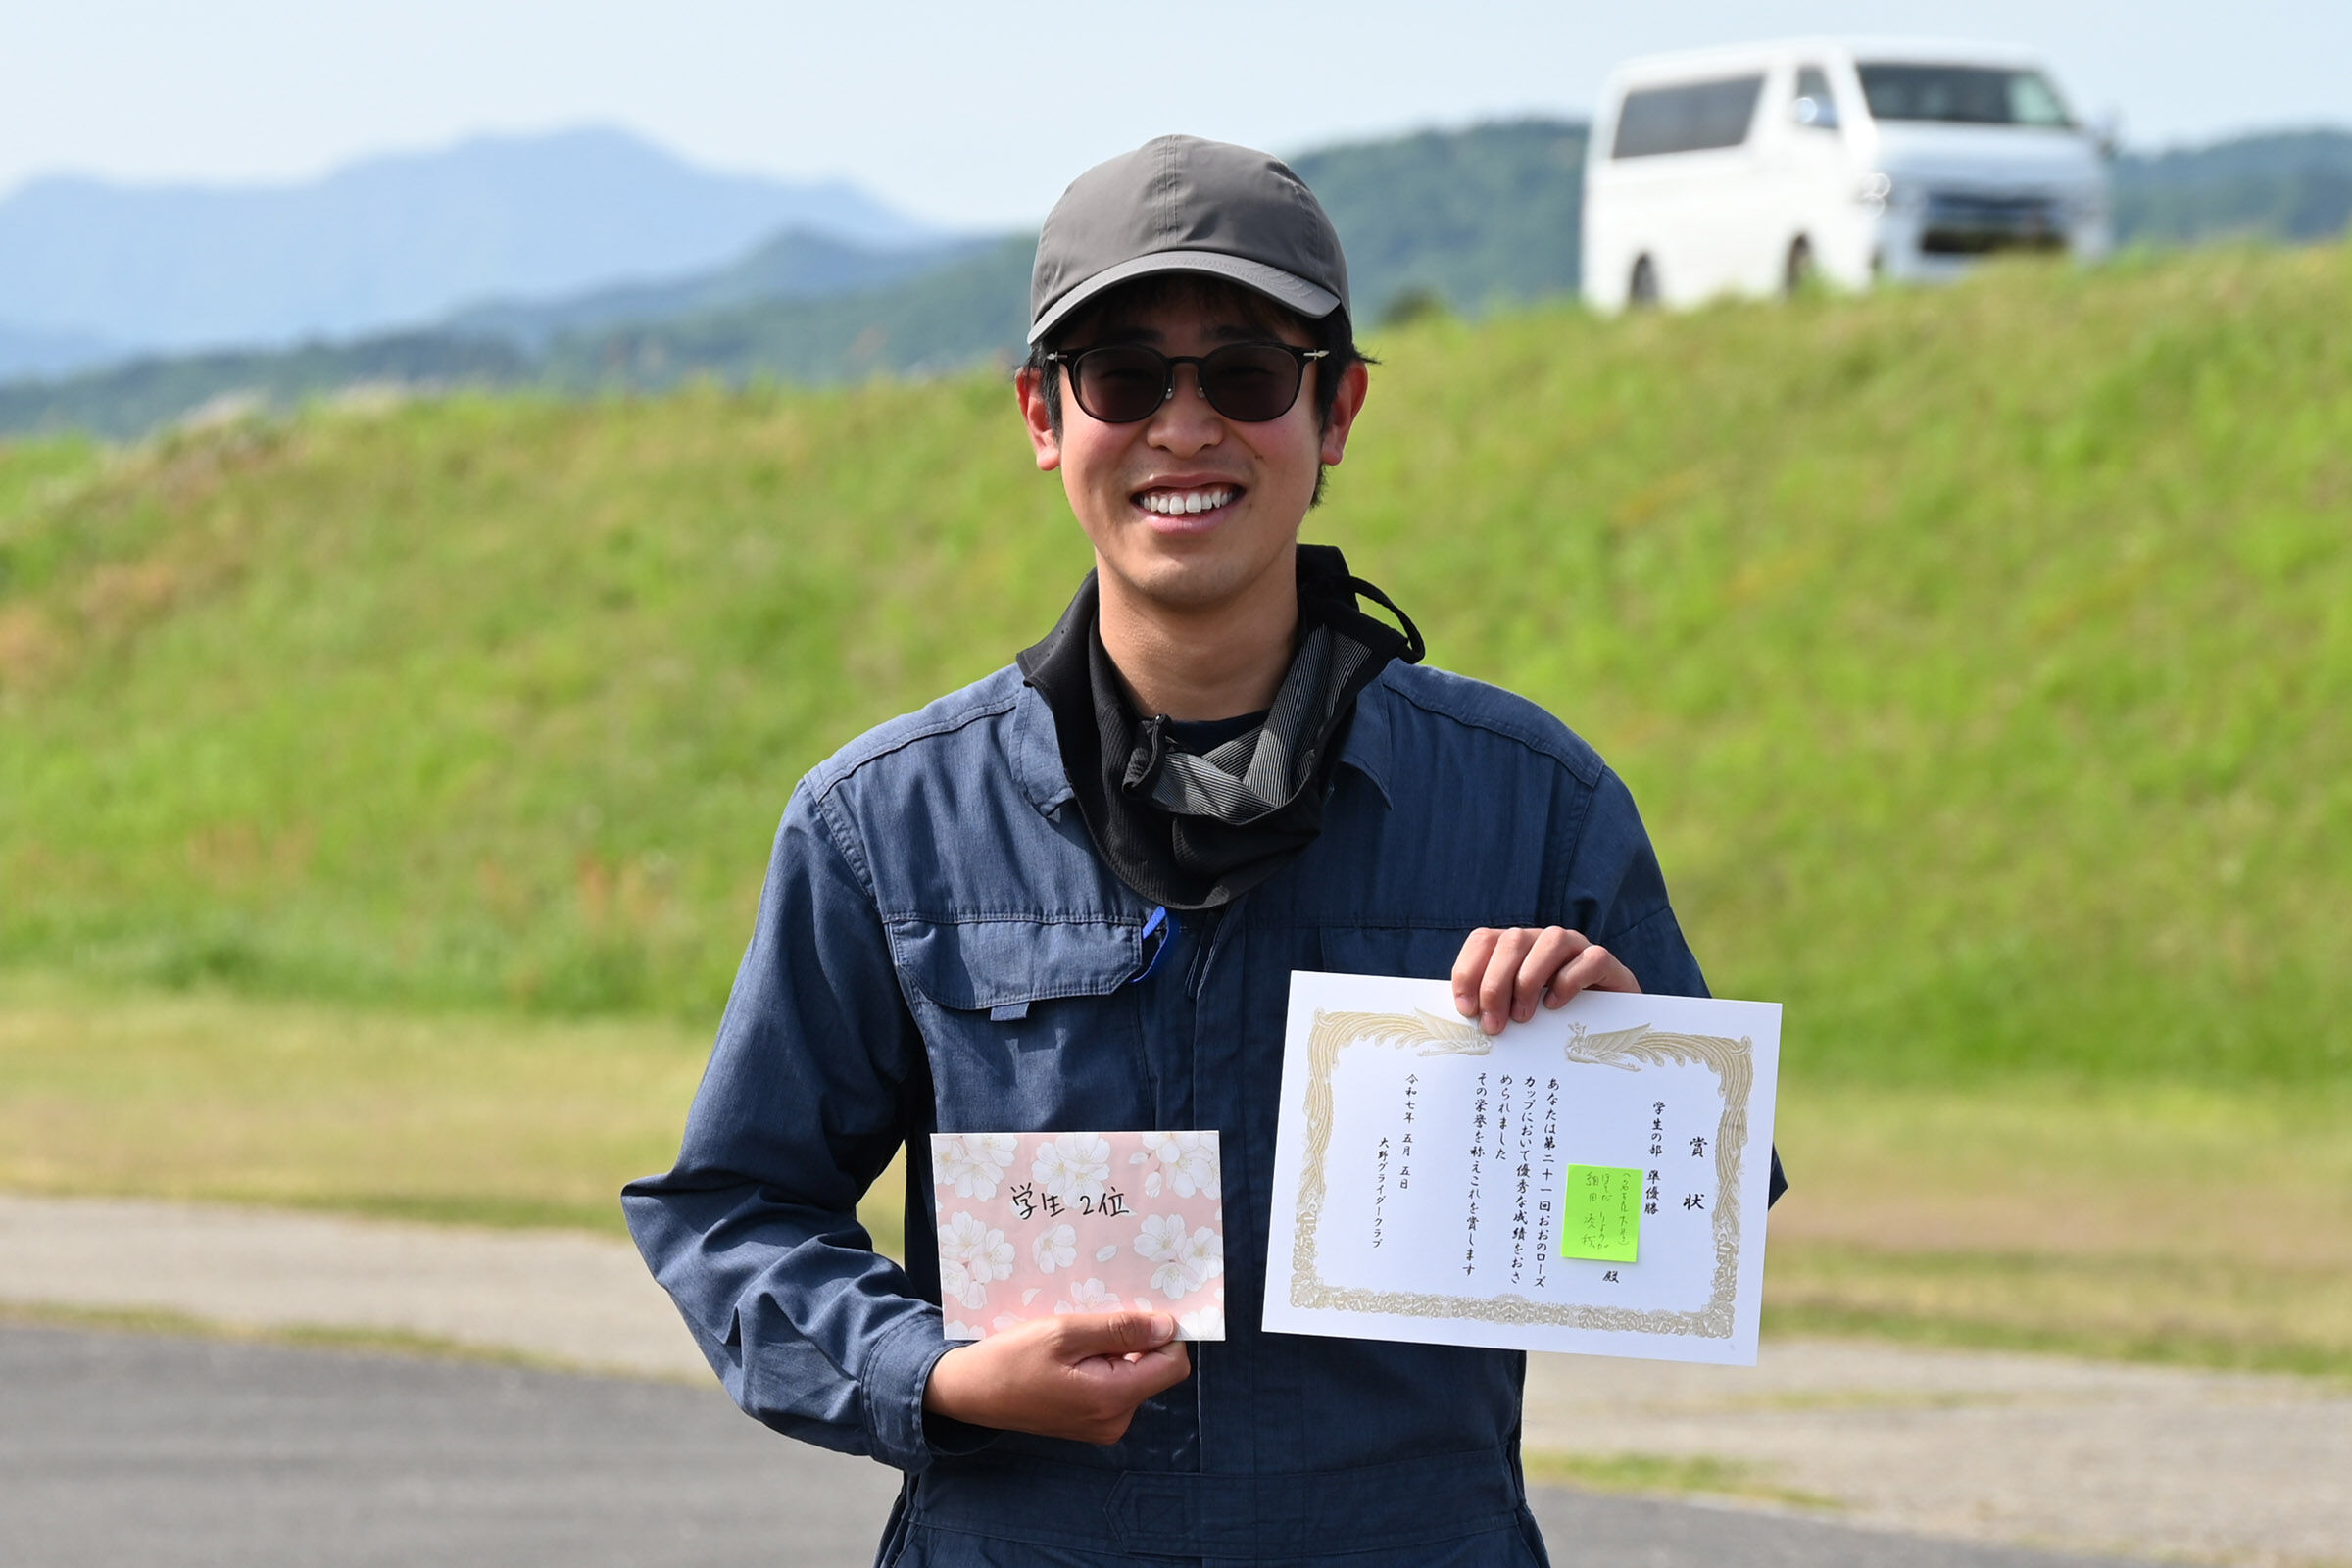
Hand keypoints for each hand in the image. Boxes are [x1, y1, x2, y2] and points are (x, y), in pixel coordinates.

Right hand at [923, 1311, 1190, 1444]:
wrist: (971, 1392)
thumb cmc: (1011, 1359)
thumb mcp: (1064, 1332)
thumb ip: (1120, 1329)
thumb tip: (1168, 1327)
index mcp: (1113, 1398)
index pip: (1172, 1364)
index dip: (1164, 1333)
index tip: (1139, 1309)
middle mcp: (1116, 1420)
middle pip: (1154, 1369)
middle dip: (1134, 1339)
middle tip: (1095, 1318)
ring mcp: (1104, 1425)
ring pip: (1135, 1374)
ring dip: (1116, 1349)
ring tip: (1077, 1335)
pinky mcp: (1092, 1422)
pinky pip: (1115, 1385)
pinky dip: (1103, 1363)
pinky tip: (1072, 1352)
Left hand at [1452, 926, 1639, 1034]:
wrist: (1606, 1028)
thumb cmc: (1550, 1022)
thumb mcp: (1514, 1012)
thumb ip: (1491, 1007)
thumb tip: (1463, 1017)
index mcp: (1516, 947)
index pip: (1483, 940)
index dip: (1468, 970)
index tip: (1467, 1009)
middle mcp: (1543, 941)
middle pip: (1512, 942)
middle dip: (1495, 984)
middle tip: (1494, 1025)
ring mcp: (1577, 947)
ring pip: (1551, 940)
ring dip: (1529, 979)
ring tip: (1522, 1017)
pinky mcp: (1605, 963)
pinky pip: (1590, 959)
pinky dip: (1569, 981)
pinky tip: (1555, 1006)